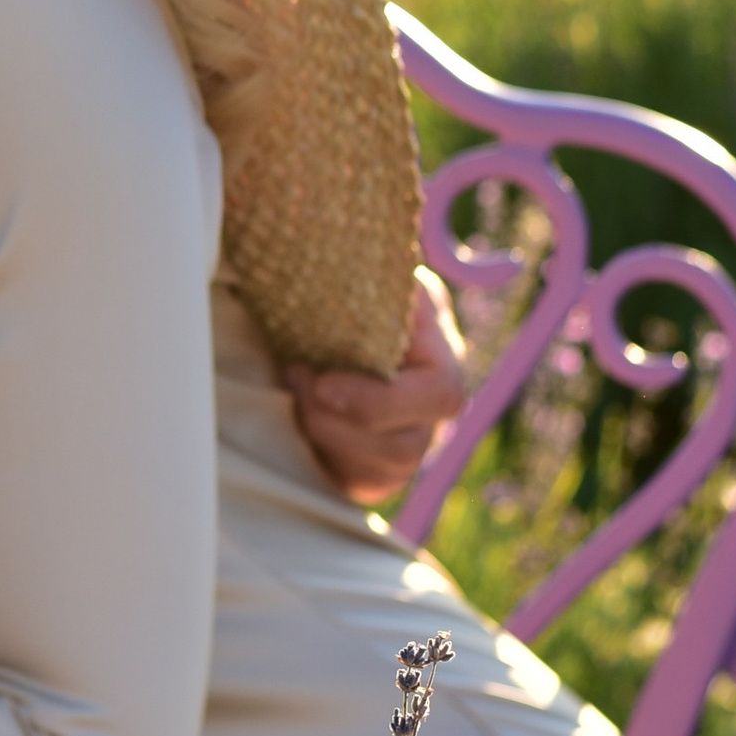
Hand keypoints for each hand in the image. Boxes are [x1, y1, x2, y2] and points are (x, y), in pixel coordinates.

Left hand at [286, 271, 469, 506]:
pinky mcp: (376, 466)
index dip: (380, 401)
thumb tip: (338, 249)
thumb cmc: (353, 287)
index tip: (321, 382)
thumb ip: (363, 268)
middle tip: (295, 380)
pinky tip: (299, 418)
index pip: (441, 394)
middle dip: (340, 424)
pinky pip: (361, 486)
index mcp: (438, 355)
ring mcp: (408, 441)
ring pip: (383, 472)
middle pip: (408, 447)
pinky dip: (324, 457)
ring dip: (326, 437)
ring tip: (294, 391)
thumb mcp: (366, 270)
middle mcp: (431, 408)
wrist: (334, 316)